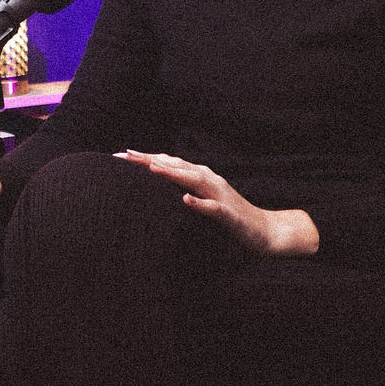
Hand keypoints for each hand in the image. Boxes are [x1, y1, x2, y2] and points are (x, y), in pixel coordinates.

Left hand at [113, 149, 318, 256]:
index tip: (120, 155)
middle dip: (150, 159)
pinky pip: (213, 208)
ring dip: (173, 173)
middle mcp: (210, 180)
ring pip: (194, 180)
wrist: (265, 230)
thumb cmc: (231, 216)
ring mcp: (220, 196)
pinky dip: (199, 203)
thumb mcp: (203, 201)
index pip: (169, 163)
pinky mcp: (229, 214)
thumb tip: (155, 188)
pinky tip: (186, 200)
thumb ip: (184, 191)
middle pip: (177, 165)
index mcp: (201, 177)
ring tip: (151, 168)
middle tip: (124, 155)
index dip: (146, 158)